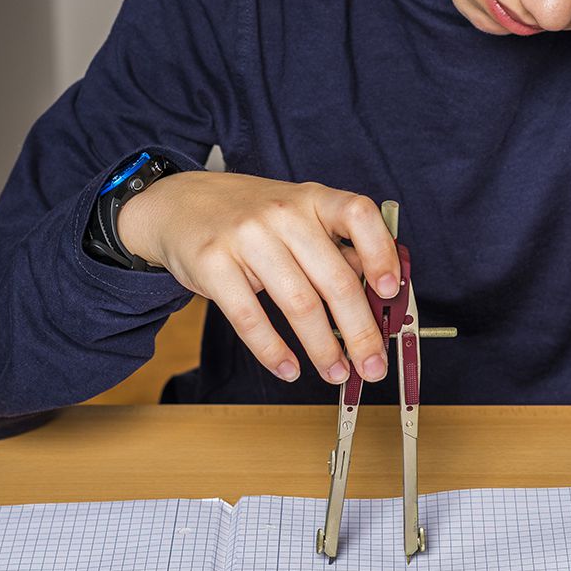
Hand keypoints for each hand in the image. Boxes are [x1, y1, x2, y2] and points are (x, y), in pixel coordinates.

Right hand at [118, 172, 401, 384]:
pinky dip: (273, 351)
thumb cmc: (251, 217)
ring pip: (298, 304)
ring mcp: (246, 236)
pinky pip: (250, 318)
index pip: (359, 215)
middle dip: (360, 331)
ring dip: (323, 348)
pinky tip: (289, 369)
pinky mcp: (213, 264)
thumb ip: (337, 248)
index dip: (381, 254)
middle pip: (335, 279)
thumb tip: (381, 296)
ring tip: (337, 373)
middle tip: (373, 365)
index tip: (390, 292)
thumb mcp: (298, 217)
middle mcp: (283, 212)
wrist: (179, 204)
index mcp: (313, 197)